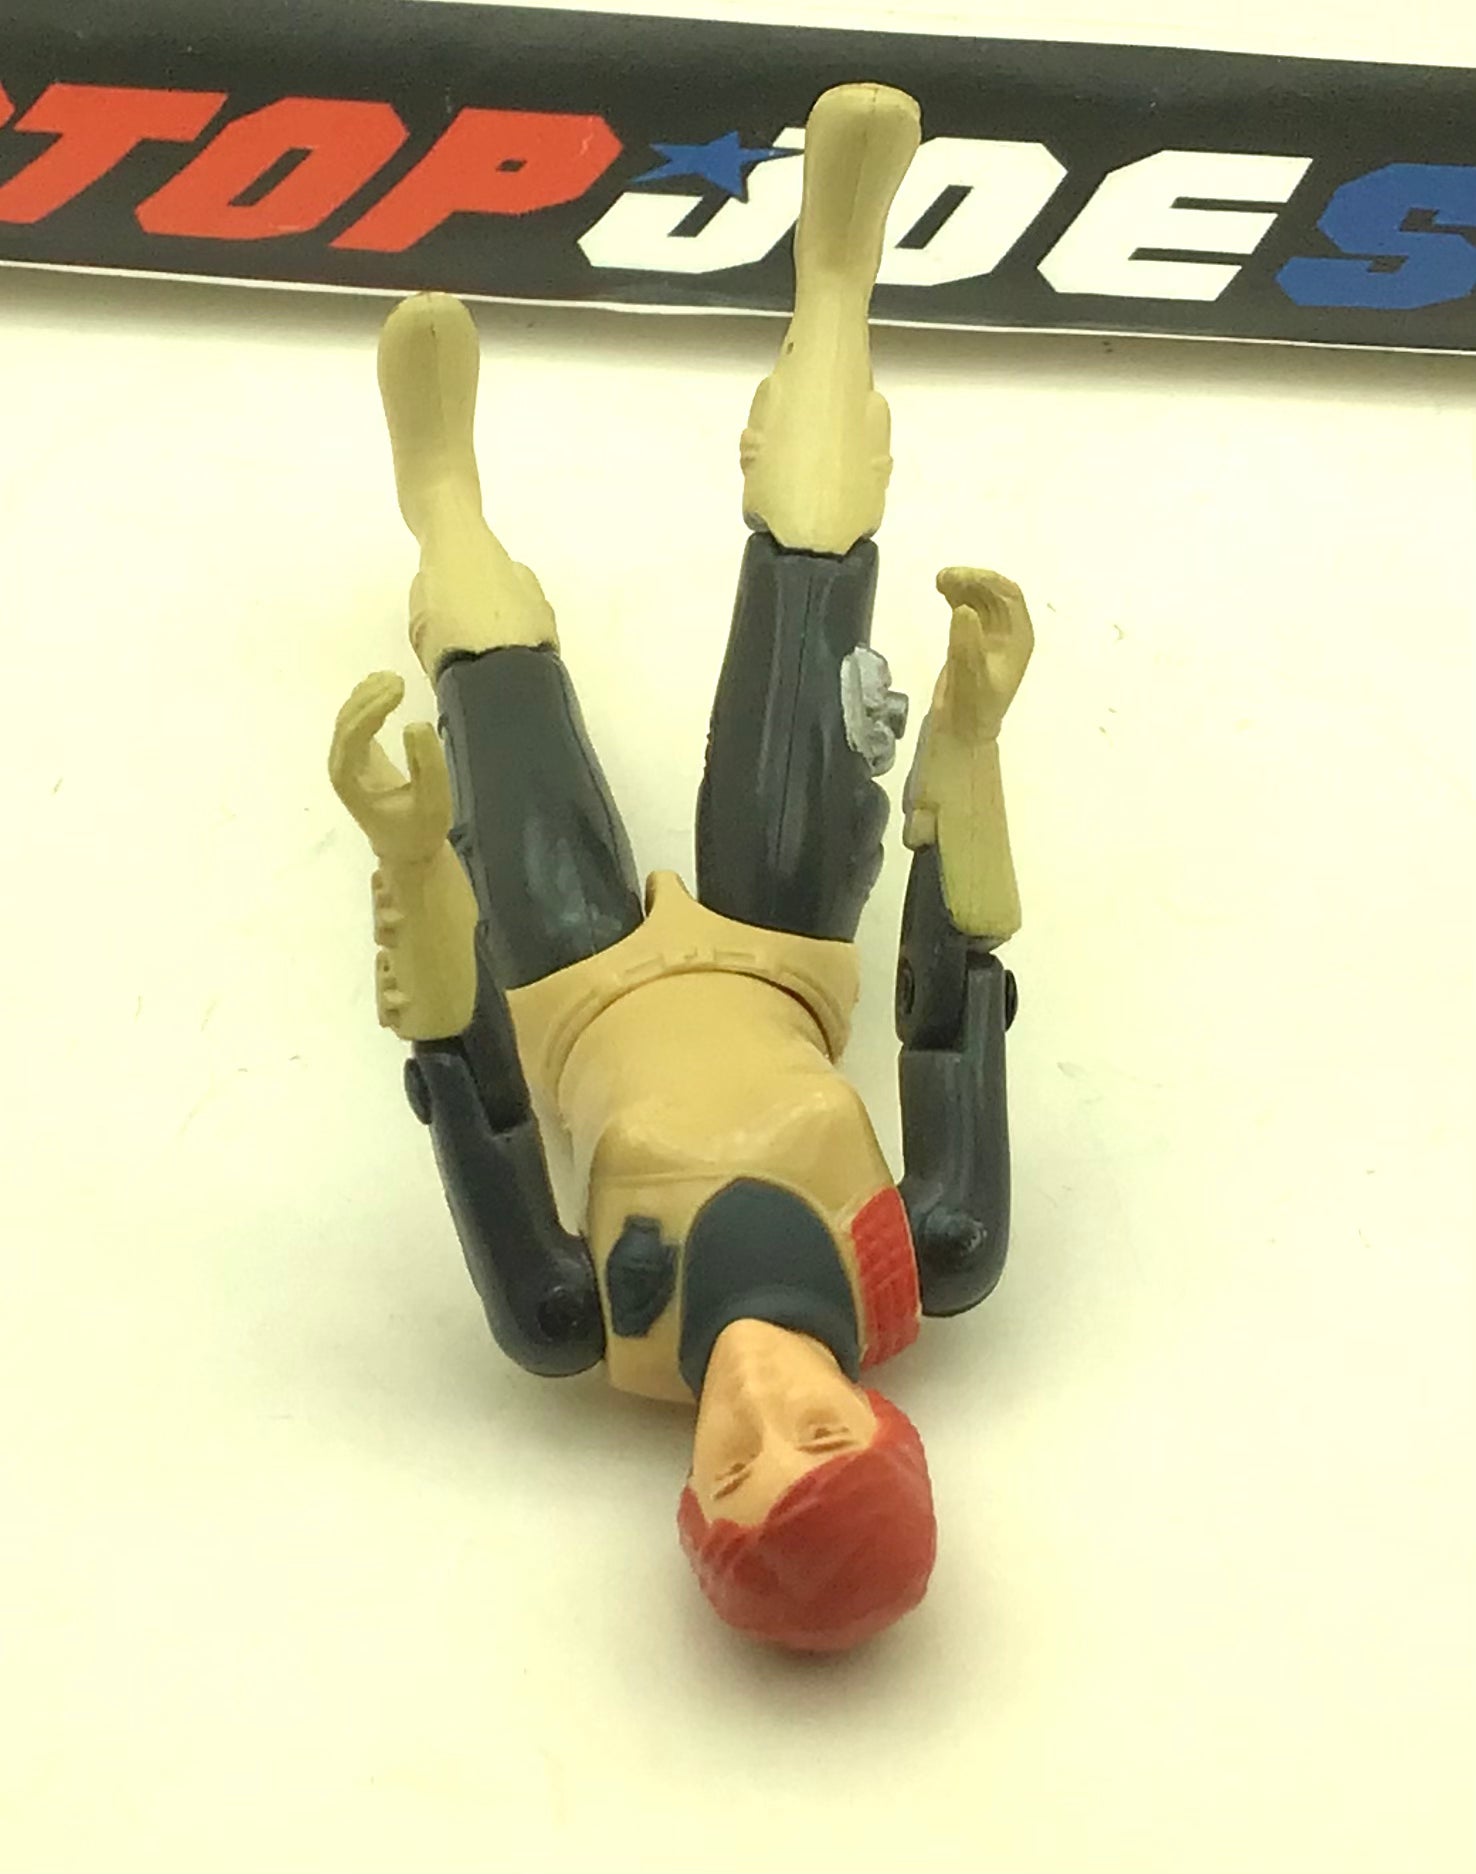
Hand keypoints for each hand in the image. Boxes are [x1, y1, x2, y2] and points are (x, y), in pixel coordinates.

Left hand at [328, 672, 451, 865]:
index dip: (373, 709)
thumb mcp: (433, 802)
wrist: (407, 850)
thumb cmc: (420, 830)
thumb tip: (414, 725)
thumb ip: (427, 765)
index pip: (353, 735)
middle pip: (346, 722)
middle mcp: (340, 768)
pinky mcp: (357, 757)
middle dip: (370, 698)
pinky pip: (355, 723)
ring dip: (367, 695)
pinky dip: (367, 702)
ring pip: (348, 719)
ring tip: (394, 679)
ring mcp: (346, 762)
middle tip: (399, 680)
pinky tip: (382, 685)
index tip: (399, 690)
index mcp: (350, 781)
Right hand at [930, 568, 1033, 743]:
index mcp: (1019, 637)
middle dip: (972, 580)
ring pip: (981, 597)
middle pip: (995, 592)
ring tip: (939, 581)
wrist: (963, 730)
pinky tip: (942, 591)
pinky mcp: (974, 639)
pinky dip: (957, 596)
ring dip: (963, 585)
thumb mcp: (970, 675)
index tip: (958, 577)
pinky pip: (970, 608)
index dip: (986, 580)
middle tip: (944, 577)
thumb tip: (964, 608)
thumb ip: (967, 642)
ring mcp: (991, 635)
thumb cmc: (973, 706)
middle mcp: (1009, 632)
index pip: (1009, 596)